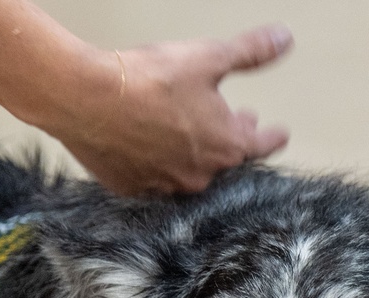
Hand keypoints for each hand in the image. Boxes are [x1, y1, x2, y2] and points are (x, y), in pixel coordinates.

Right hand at [40, 24, 293, 194]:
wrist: (84, 98)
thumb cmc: (147, 79)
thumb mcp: (207, 57)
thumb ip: (249, 53)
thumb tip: (284, 39)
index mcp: (226, 147)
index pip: (262, 145)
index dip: (273, 136)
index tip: (279, 134)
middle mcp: (200, 174)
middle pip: (226, 159)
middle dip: (232, 139)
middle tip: (233, 122)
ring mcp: (166, 185)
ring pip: (190, 171)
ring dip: (194, 152)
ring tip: (190, 132)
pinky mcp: (133, 188)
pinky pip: (154, 178)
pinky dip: (158, 162)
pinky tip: (152, 145)